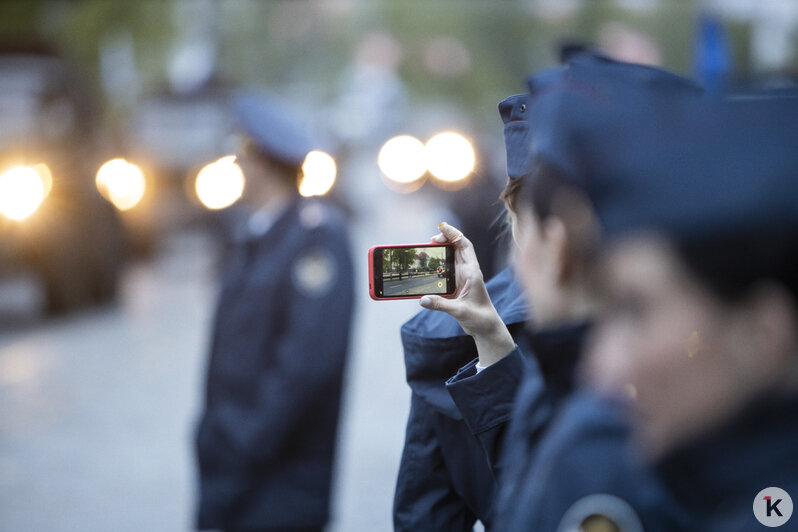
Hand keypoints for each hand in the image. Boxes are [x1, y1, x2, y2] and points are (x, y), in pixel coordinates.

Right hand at [420, 222, 514, 366]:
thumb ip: (440, 304)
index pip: (464, 245)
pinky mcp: (457, 285)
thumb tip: (422, 299)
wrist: (486, 328)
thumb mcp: (459, 311)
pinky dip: (437, 265)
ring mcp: (462, 277)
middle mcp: (468, 271)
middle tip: (430, 241)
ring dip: (440, 251)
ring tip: (426, 250)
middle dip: (444, 239)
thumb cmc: (480, 318)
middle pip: (456, 247)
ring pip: (451, 257)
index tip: (441, 227)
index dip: (453, 233)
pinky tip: (428, 266)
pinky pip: (446, 269)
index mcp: (472, 272)